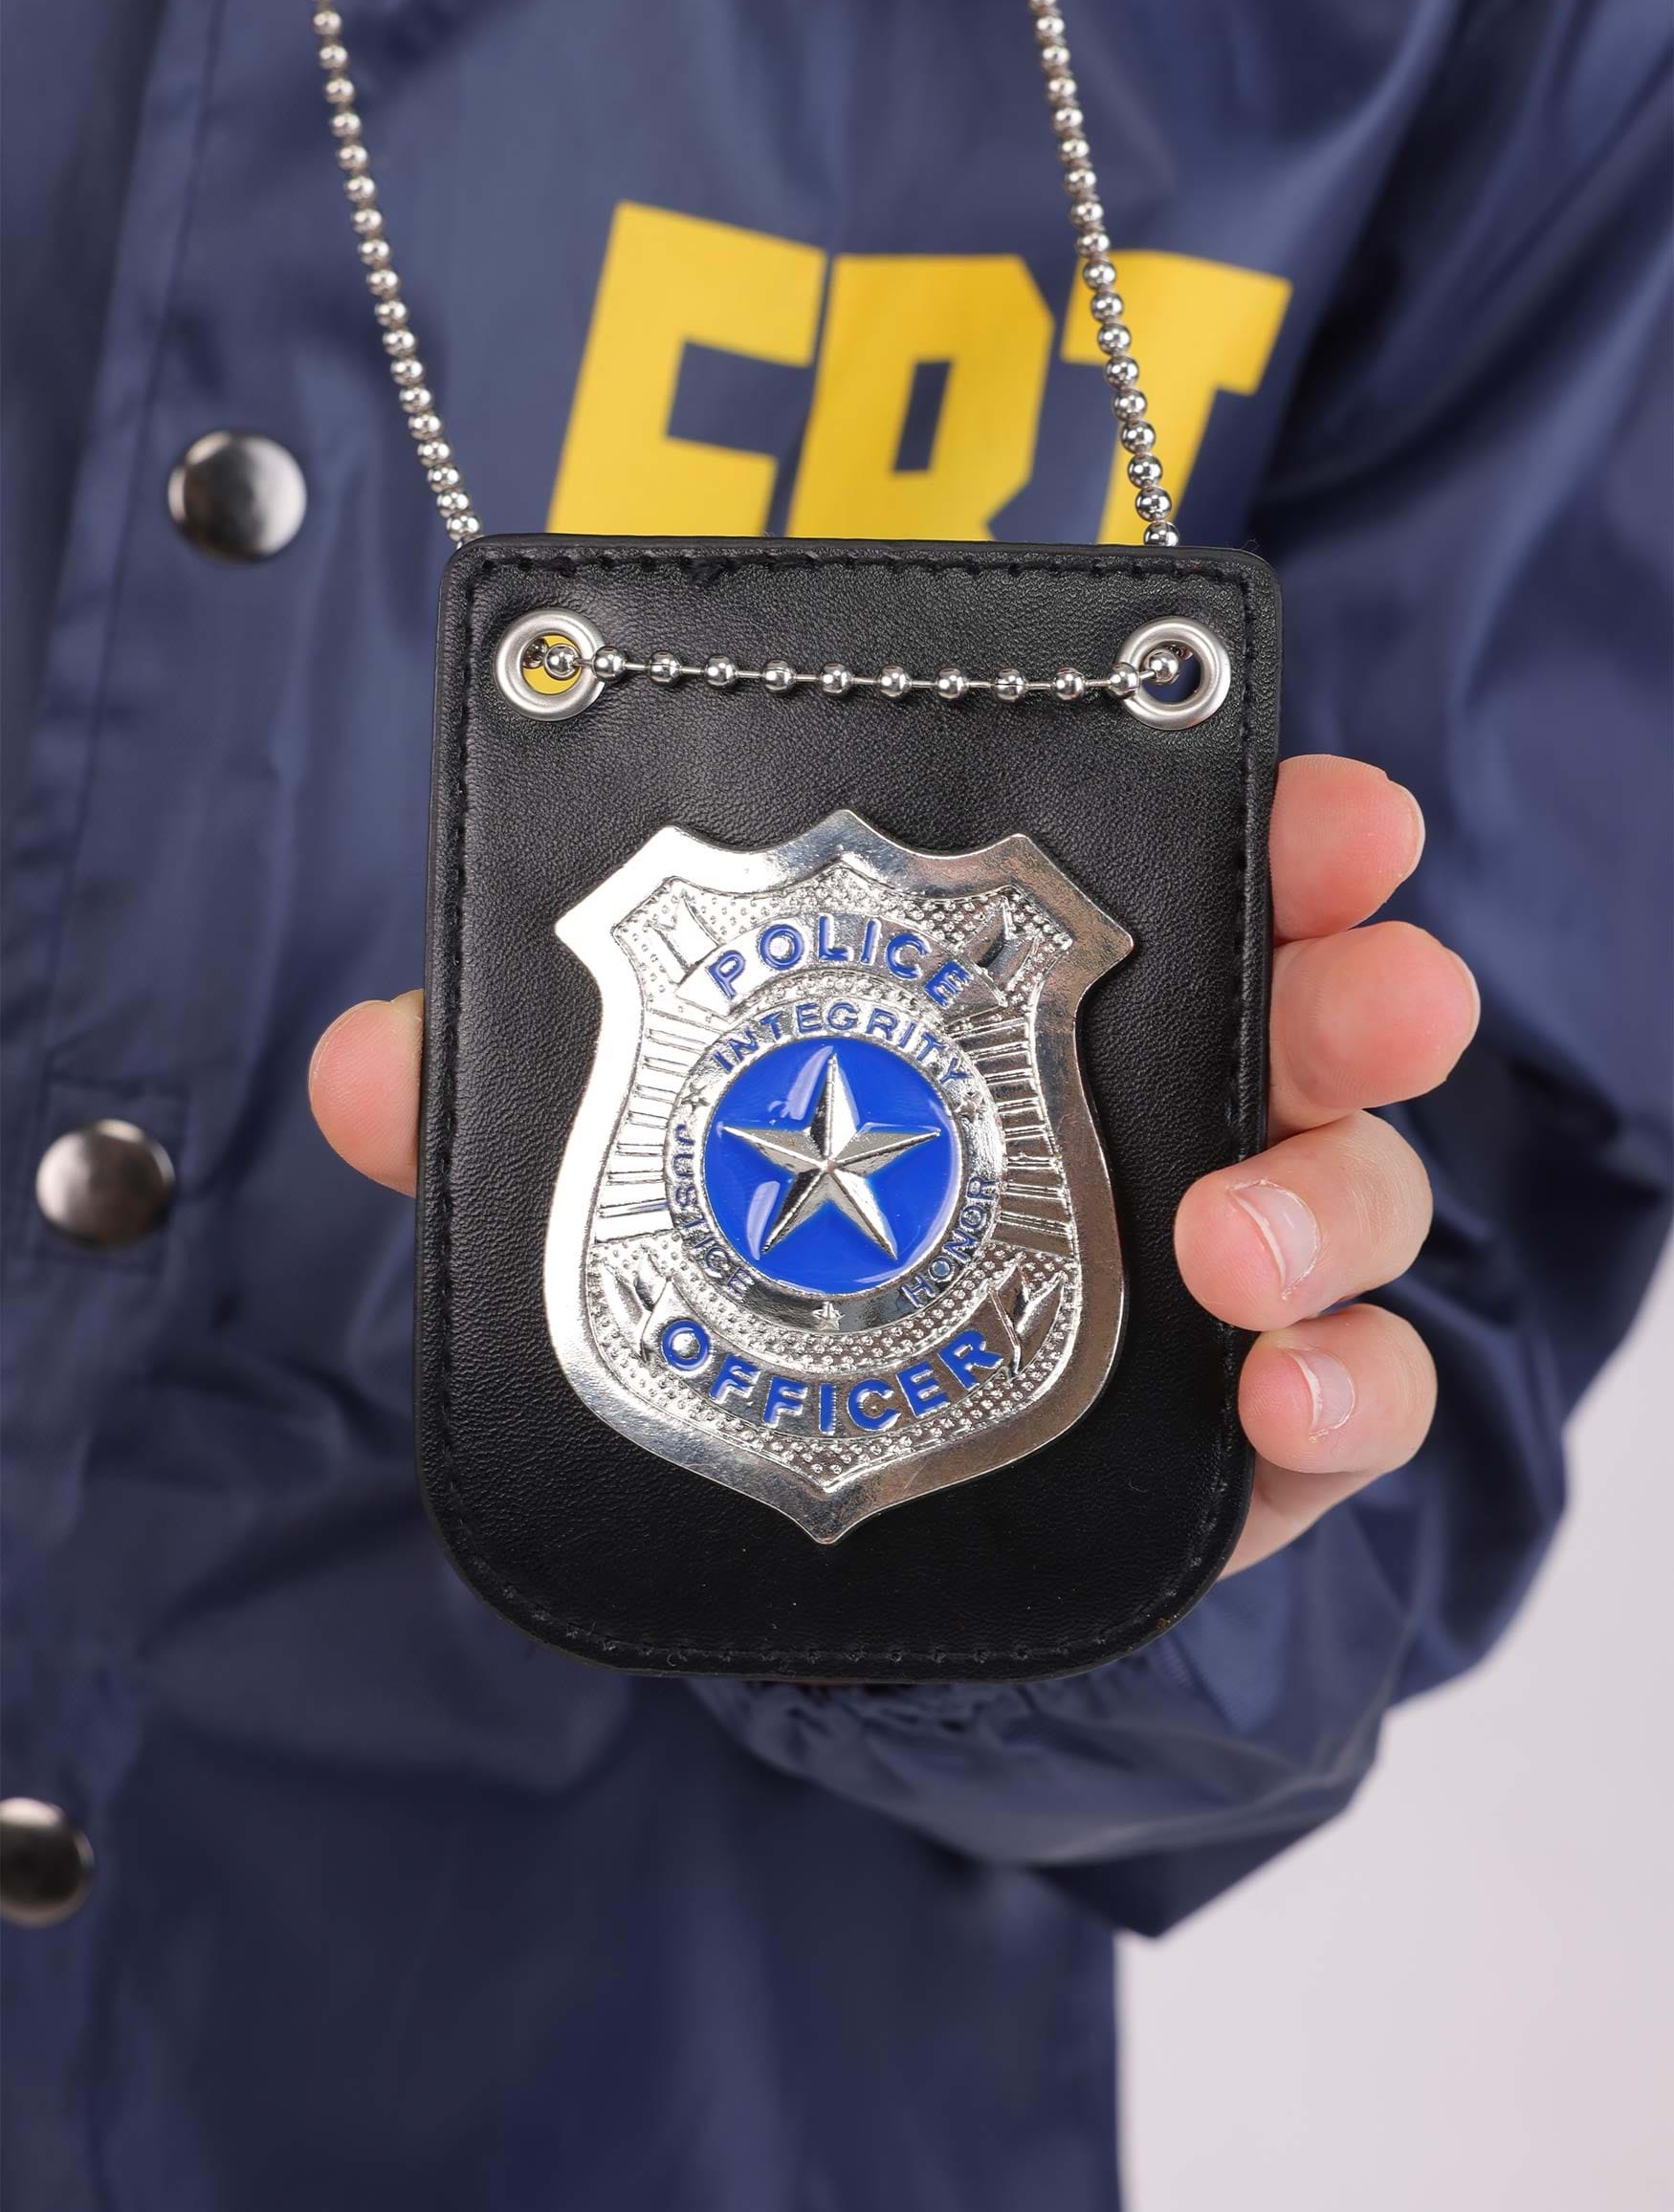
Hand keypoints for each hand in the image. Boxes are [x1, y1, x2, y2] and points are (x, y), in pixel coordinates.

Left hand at [310, 756, 1475, 1576]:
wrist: (825, 1492)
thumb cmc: (755, 1260)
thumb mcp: (625, 1158)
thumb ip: (512, 1104)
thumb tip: (356, 1067)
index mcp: (1049, 1006)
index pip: (1195, 883)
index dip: (1278, 830)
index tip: (1330, 804)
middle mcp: (1165, 1112)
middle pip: (1316, 1023)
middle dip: (1359, 988)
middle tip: (1370, 981)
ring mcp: (1222, 1272)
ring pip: (1356, 1199)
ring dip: (1332, 1202)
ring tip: (1231, 1240)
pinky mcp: (1241, 1432)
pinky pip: (1354, 1402)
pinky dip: (1343, 1390)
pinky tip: (1273, 1395)